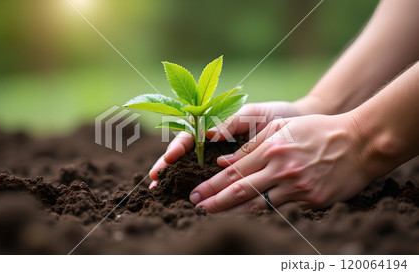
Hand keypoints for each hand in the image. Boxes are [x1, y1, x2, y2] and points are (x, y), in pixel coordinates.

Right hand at [149, 101, 303, 187]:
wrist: (303, 129)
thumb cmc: (278, 116)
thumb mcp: (255, 113)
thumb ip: (232, 121)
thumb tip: (208, 134)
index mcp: (217, 128)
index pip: (189, 137)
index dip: (177, 147)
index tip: (170, 157)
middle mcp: (215, 146)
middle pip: (185, 157)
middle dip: (168, 168)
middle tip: (154, 182)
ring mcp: (222, 161)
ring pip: (194, 172)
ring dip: (177, 182)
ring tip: (162, 193)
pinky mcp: (235, 175)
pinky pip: (216, 184)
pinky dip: (203, 192)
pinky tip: (190, 201)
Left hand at [189, 113, 371, 212]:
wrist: (358, 143)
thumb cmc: (318, 130)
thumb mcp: (282, 127)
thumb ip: (252, 145)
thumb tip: (224, 162)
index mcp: (272, 149)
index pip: (234, 171)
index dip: (212, 184)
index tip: (196, 193)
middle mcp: (281, 169)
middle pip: (240, 190)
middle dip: (214, 201)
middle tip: (196, 208)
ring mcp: (296, 187)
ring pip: (257, 205)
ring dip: (232, 213)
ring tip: (213, 217)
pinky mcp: (310, 200)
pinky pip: (280, 211)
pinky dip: (260, 216)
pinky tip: (244, 220)